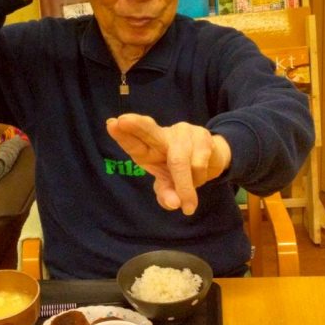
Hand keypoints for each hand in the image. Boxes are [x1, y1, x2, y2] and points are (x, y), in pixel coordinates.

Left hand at [106, 114, 231, 214]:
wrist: (212, 159)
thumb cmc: (179, 170)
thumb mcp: (168, 185)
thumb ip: (166, 194)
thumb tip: (174, 203)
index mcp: (147, 148)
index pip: (133, 143)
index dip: (122, 136)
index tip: (111, 125)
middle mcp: (161, 136)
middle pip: (148, 130)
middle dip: (136, 126)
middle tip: (122, 121)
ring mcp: (182, 132)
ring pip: (179, 162)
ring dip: (185, 186)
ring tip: (188, 199)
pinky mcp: (202, 135)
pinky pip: (198, 165)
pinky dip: (199, 179)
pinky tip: (199, 177)